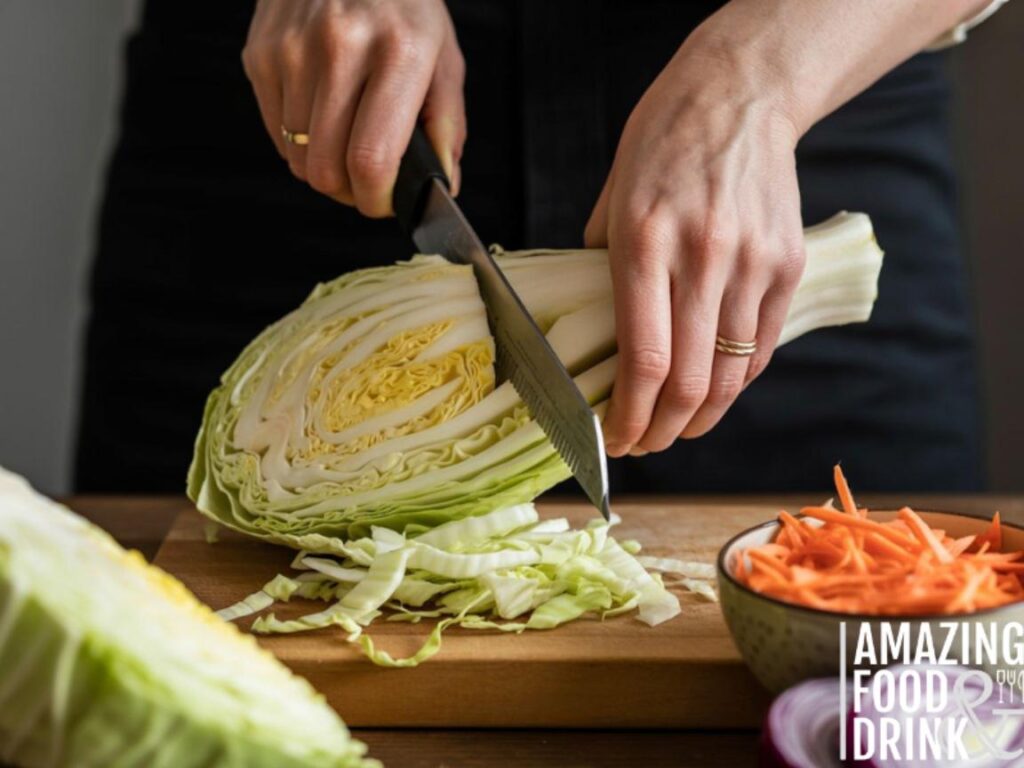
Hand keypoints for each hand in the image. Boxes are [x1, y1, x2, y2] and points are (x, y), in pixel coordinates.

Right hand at [243, 0, 465, 215]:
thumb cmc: (404, 4)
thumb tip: (442, 186)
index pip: (372, 159)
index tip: (384, 202)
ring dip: (324, 166)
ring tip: (347, 142)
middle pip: (326, 169)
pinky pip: (276, 131)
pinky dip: (300, 139)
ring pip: (298, 157)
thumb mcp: (444, 57)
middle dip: (349, 191)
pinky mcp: (261, 52)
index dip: (376, 200)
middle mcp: (340, 49)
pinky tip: (323, 113)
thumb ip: (446, 126)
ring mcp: (292, 50)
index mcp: (398, 53)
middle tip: (368, 181)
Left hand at [585, 35, 805, 456]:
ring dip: (701, 418)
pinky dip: (736, 383)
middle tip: (643, 445)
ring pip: (732, 376)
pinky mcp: (787, 264)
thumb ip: (602, 270)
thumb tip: (595, 332)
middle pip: (691, 383)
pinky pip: (761, 347)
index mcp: (645, 243)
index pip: (645, 359)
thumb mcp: (612, 201)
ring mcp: (753, 263)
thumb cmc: (660, 145)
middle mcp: (703, 258)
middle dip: (661, 431)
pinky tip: (714, 393)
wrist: (738, 97)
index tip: (614, 441)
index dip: (629, 417)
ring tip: (677, 429)